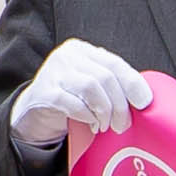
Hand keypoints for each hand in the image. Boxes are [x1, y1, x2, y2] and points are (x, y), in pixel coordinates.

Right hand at [10, 38, 147, 153]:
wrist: (31, 114)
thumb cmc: (68, 99)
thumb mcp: (90, 85)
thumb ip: (110, 84)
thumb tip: (142, 99)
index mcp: (82, 50)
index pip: (114, 62)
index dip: (133, 83)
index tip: (144, 102)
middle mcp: (67, 56)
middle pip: (105, 77)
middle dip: (119, 104)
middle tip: (123, 124)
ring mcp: (53, 72)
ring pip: (91, 87)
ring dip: (104, 111)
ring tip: (106, 125)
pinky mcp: (44, 92)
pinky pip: (73, 103)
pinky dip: (88, 116)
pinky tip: (91, 124)